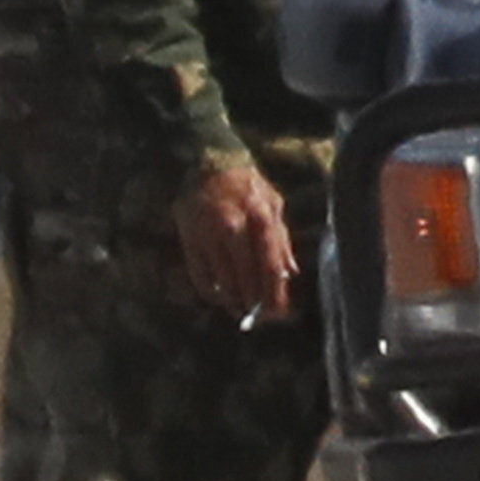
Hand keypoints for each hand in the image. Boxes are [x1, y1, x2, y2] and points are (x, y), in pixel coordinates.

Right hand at [177, 160, 296, 323]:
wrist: (207, 163)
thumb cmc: (248, 185)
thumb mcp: (273, 203)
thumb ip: (281, 238)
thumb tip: (290, 272)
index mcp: (262, 217)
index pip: (270, 263)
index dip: (274, 290)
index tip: (279, 311)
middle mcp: (235, 228)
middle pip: (247, 275)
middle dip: (255, 300)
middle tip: (260, 318)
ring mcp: (209, 235)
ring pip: (223, 278)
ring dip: (233, 299)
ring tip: (241, 312)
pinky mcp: (189, 239)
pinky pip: (199, 273)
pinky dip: (209, 290)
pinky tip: (219, 298)